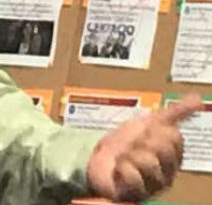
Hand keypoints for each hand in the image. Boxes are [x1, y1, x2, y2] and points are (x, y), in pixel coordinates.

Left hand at [87, 94, 201, 201]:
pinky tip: (118, 171)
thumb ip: (173, 113)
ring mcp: (154, 186)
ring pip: (148, 161)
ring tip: (123, 160)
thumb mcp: (146, 123)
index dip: (154, 130)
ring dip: (129, 155)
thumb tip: (198, 99)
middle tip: (131, 147)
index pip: (174, 137)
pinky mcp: (138, 194)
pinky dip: (121, 168)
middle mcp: (168, 172)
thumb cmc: (123, 144)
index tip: (142, 134)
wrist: (95, 160)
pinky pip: (132, 175)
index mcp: (173, 156)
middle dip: (141, 142)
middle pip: (163, 148)